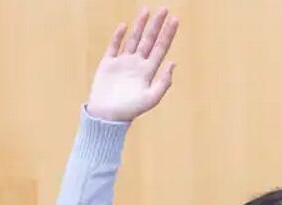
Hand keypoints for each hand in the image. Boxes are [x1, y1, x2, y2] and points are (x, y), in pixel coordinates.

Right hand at [86, 7, 177, 122]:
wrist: (107, 116)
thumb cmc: (129, 110)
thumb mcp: (151, 98)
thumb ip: (163, 82)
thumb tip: (173, 63)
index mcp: (148, 72)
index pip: (160, 48)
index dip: (168, 34)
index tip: (175, 20)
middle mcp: (137, 64)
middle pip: (149, 40)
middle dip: (156, 25)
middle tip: (164, 9)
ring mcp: (122, 63)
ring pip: (133, 40)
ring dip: (139, 25)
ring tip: (146, 10)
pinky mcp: (108, 64)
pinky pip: (114, 46)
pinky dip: (118, 36)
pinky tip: (124, 26)